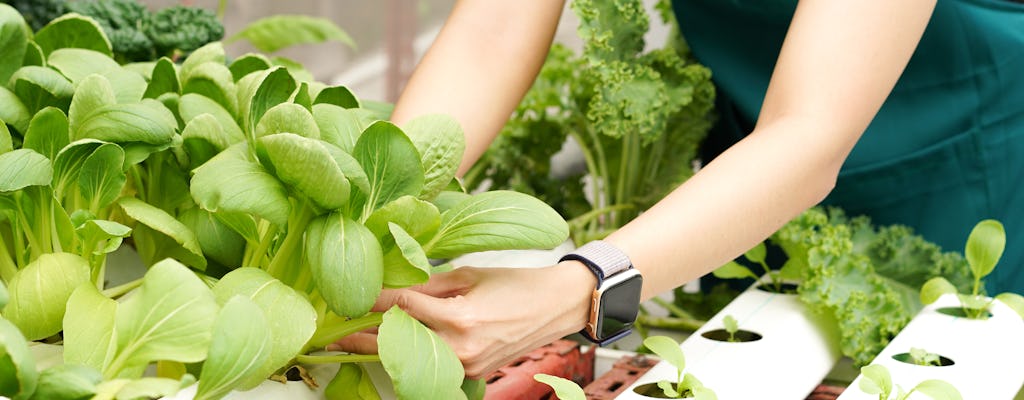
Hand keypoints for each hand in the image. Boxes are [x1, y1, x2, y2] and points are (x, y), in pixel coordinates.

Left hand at [330, 261, 596, 377]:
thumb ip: (428, 282)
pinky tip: (392, 346)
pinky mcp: (473, 375)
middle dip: (362, 335)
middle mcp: (461, 348)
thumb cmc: (518, 283)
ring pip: (412, 359)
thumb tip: (392, 280)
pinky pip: (434, 366)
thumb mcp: (469, 274)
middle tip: (333, 328)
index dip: (372, 299)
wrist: (558, 307)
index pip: (401, 306)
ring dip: (383, 348)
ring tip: (354, 338)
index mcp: (460, 317)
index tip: (346, 293)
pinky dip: (412, 356)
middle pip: (396, 342)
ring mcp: (467, 367)